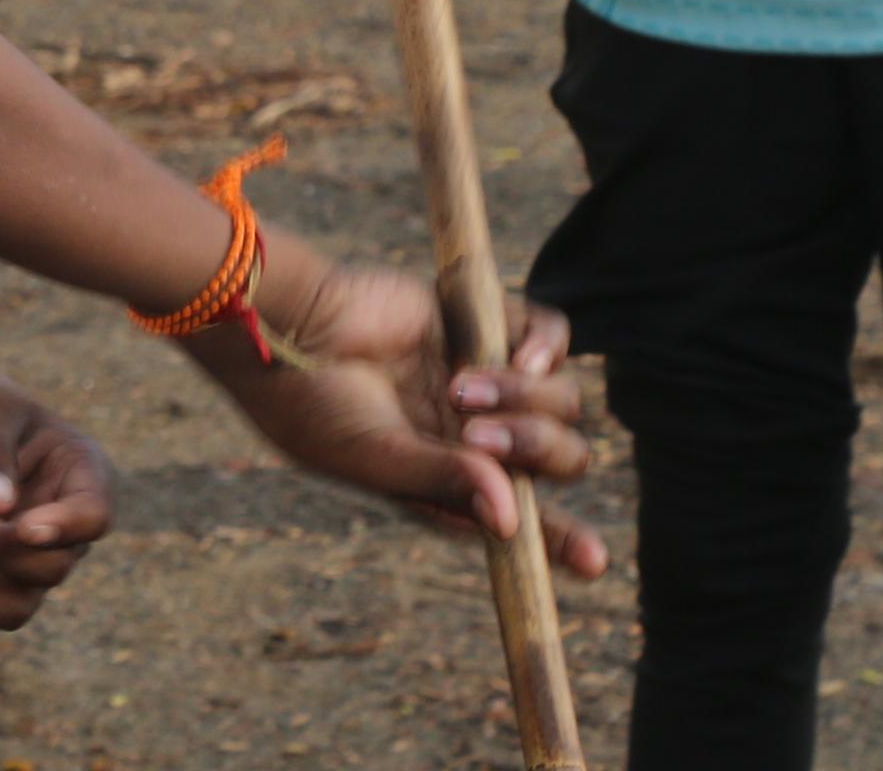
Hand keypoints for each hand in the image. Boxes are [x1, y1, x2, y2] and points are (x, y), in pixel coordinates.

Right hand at [188, 250, 605, 579]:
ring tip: (459, 387)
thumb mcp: (376, 458)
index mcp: (454, 482)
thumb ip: (445, 481)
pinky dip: (545, 349)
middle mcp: (478, 435)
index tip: (593, 560)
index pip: (528, 519)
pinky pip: (550, 335)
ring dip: (525, 400)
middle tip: (480, 438)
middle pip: (560, 456)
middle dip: (534, 451)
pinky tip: (516, 357)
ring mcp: (486, 377)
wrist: (288, 322)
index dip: (564, 540)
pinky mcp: (483, 321)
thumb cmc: (313, 403)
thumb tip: (511, 522)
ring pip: (561, 398)